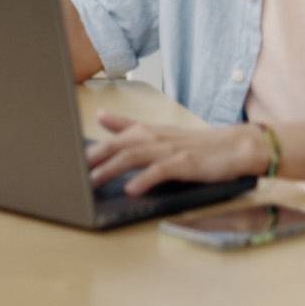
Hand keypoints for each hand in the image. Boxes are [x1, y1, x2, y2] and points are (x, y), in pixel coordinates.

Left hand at [86, 112, 268, 196]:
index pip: (112, 137)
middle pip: (118, 145)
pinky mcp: (186, 164)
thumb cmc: (194, 143)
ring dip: (111, 169)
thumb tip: (100, 116)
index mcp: (146, 131)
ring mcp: (170, 150)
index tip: (68, 158)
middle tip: (71, 172)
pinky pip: (161, 171)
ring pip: (134, 156)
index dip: (90, 147)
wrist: (236, 146)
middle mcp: (155, 137)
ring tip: (92, 182)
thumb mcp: (158, 132)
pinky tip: (131, 189)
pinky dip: (144, 180)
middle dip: (93, 158)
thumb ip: (128, 126)